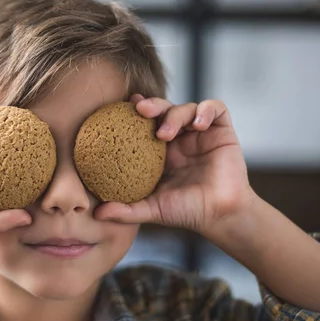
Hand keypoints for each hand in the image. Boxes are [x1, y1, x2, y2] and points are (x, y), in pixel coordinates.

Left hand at [95, 95, 256, 234]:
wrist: (220, 215)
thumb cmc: (186, 211)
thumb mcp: (151, 209)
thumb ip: (126, 211)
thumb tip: (97, 214)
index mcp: (159, 150)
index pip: (145, 122)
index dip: (134, 112)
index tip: (119, 109)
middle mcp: (179, 137)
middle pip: (163, 109)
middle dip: (151, 105)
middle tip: (140, 110)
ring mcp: (200, 133)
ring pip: (186, 107)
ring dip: (174, 114)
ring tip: (165, 134)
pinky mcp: (222, 131)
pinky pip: (215, 109)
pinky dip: (205, 110)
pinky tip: (198, 124)